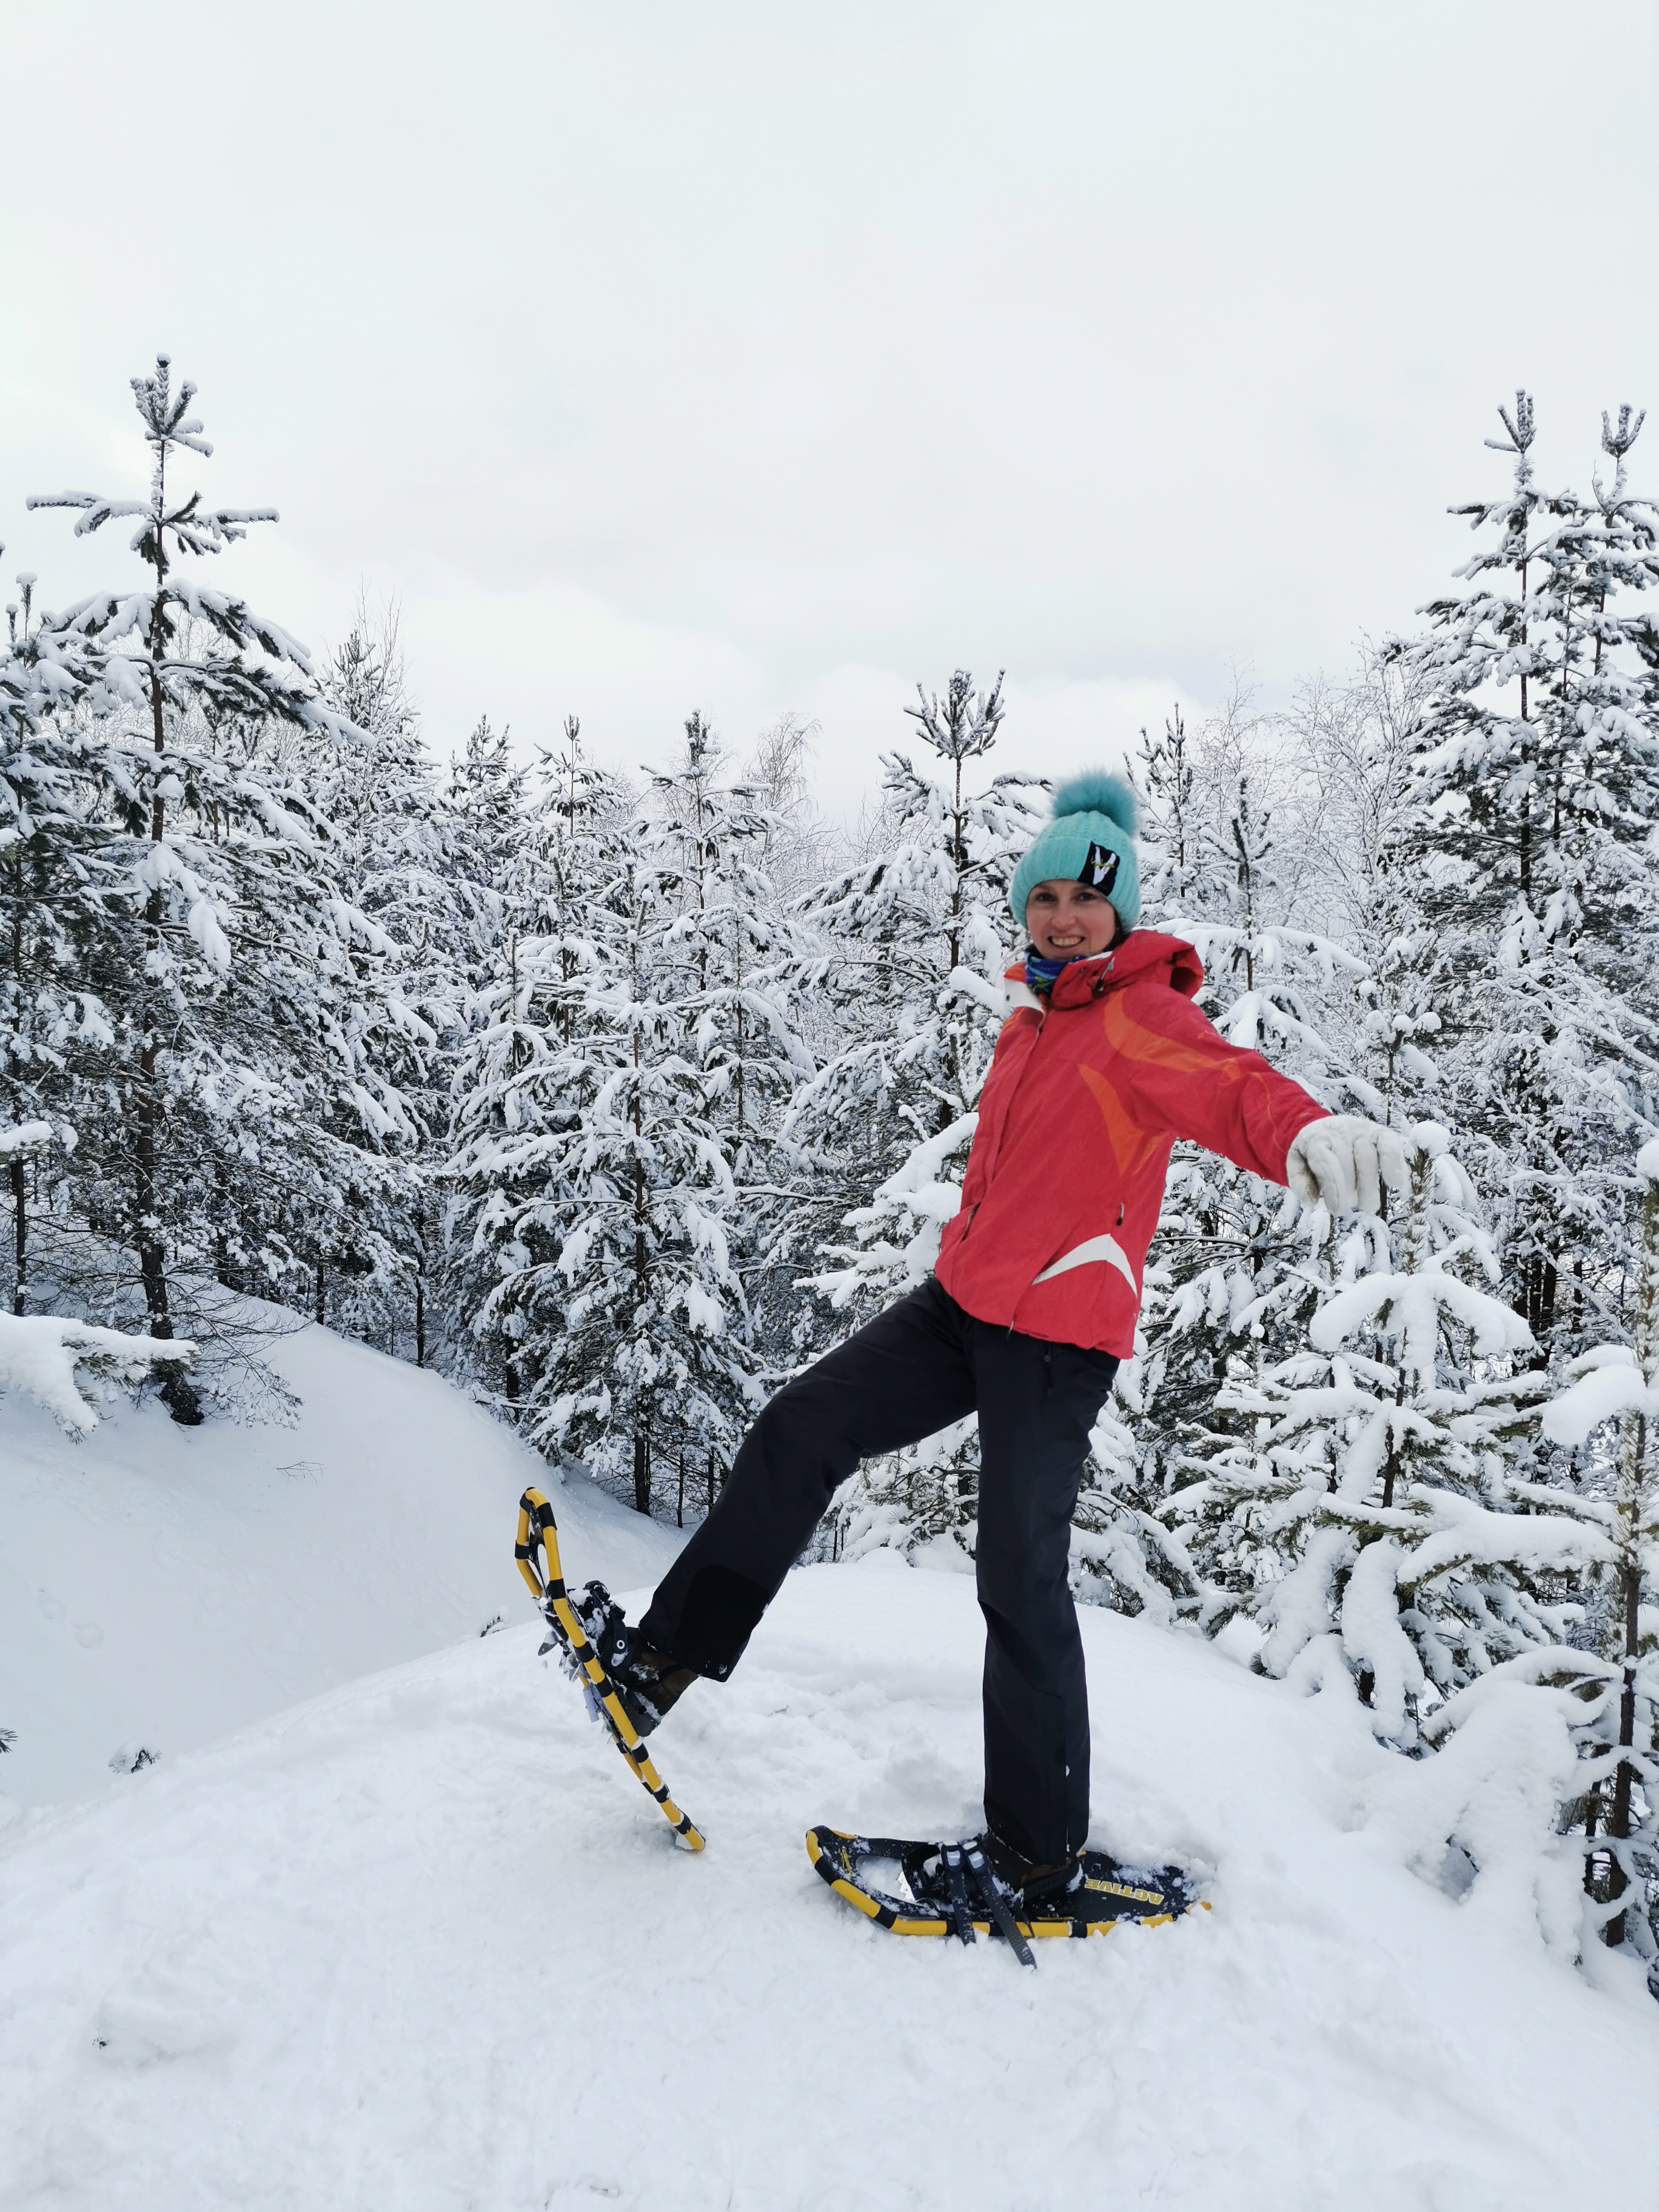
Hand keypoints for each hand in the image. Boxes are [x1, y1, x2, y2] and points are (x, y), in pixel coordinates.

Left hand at [1284, 1114, 1407, 1217]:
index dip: (1333, 1188)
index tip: (1337, 1210)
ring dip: (1369, 1184)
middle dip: (1348, 1189)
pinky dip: (1394, 1162)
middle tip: (1349, 1209)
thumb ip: (1299, 1181)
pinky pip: (1389, 1144)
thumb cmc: (1312, 1152)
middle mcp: (1339, 1132)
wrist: (1324, 1126)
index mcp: (1315, 1139)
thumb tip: (1310, 1201)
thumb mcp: (1296, 1163)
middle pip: (1346, 1161)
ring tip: (1369, 1206)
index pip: (1325, 1162)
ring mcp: (1361, 1130)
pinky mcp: (1380, 1133)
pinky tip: (1394, 1183)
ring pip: (1367, 1156)